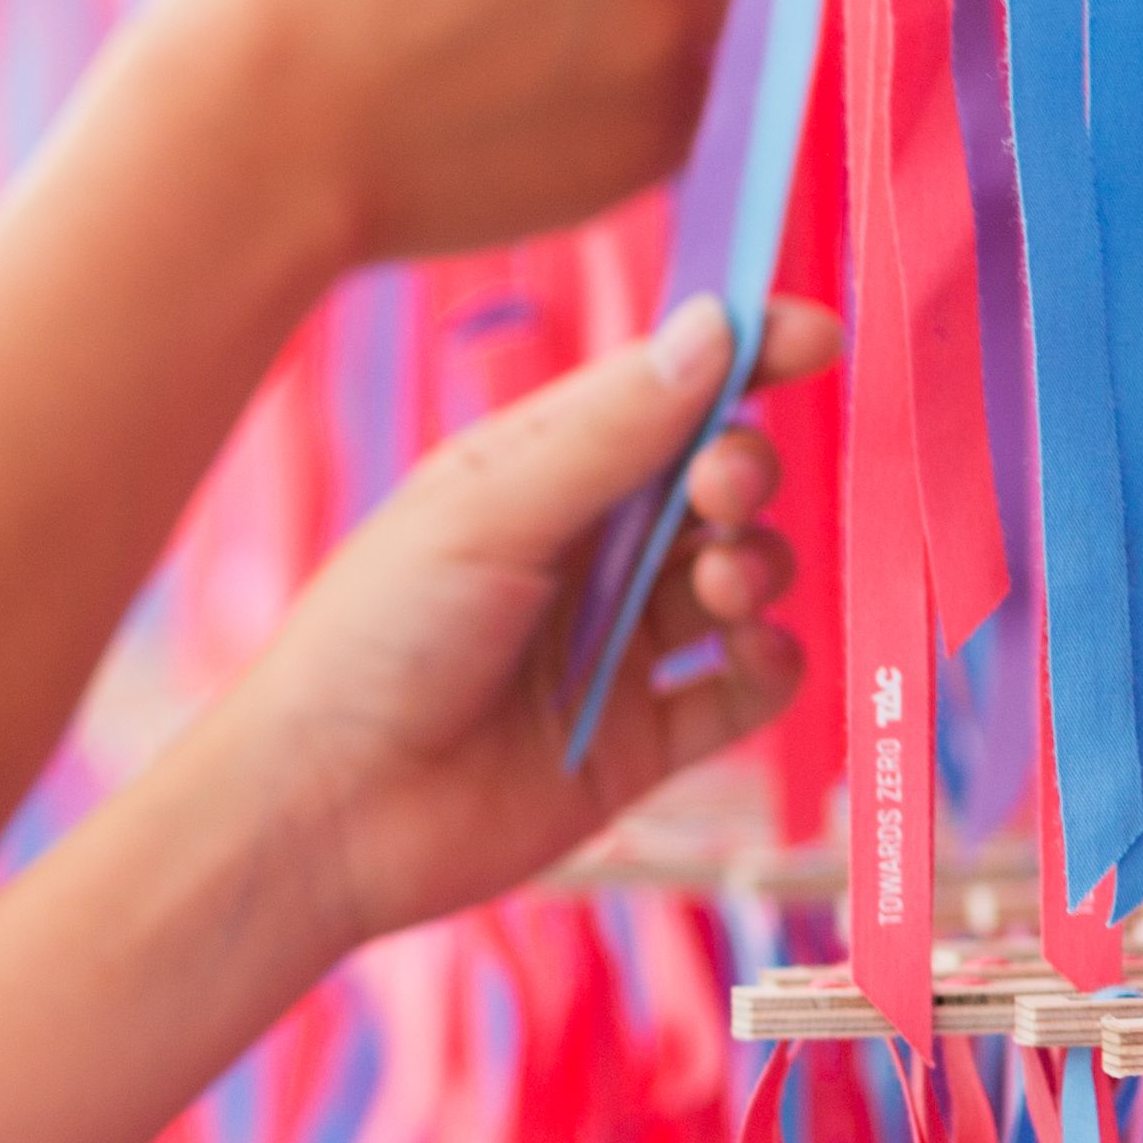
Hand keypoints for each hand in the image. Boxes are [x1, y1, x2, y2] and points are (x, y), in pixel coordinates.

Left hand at [203, 294, 835, 946]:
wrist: (328, 813)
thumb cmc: (370, 644)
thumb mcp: (485, 515)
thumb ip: (607, 434)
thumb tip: (711, 328)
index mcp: (533, 476)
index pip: (659, 394)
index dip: (742, 358)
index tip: (814, 339)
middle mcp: (584, 554)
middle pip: (711, 483)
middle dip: (741, 471)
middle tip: (722, 490)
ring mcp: (617, 648)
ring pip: (740, 578)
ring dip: (756, 565)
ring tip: (719, 584)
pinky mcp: (642, 740)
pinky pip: (745, 689)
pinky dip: (769, 663)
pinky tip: (749, 650)